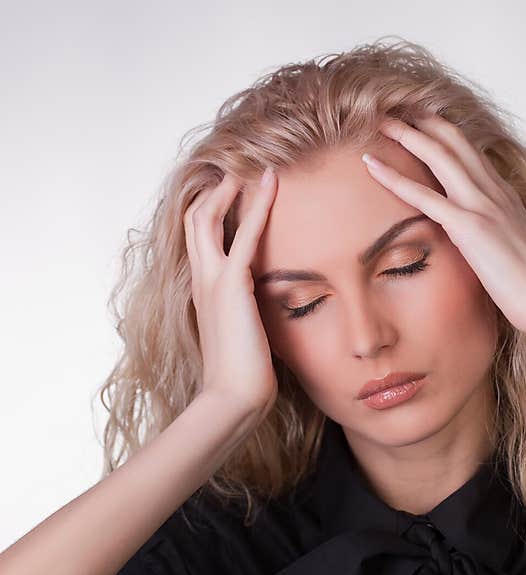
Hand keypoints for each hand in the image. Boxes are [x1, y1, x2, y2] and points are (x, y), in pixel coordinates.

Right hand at [183, 167, 278, 423]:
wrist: (234, 396)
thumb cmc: (243, 373)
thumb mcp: (244, 334)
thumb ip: (248, 313)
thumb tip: (263, 309)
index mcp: (204, 290)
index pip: (199, 239)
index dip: (211, 211)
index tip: (232, 192)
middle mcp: (201, 279)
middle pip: (193, 219)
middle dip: (212, 192)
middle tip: (236, 169)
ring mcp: (212, 280)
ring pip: (205, 217)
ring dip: (226, 190)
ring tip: (248, 166)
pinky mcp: (232, 284)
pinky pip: (244, 234)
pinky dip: (257, 204)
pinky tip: (271, 182)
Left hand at [361, 114, 525, 338]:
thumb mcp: (515, 253)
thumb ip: (496, 239)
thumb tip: (483, 247)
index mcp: (505, 197)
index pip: (471, 152)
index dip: (443, 132)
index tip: (419, 120)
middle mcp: (494, 192)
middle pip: (455, 141)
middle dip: (422, 120)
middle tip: (393, 106)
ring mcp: (483, 206)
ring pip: (439, 156)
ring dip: (406, 134)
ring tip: (377, 119)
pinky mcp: (470, 227)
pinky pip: (424, 196)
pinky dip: (394, 177)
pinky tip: (371, 165)